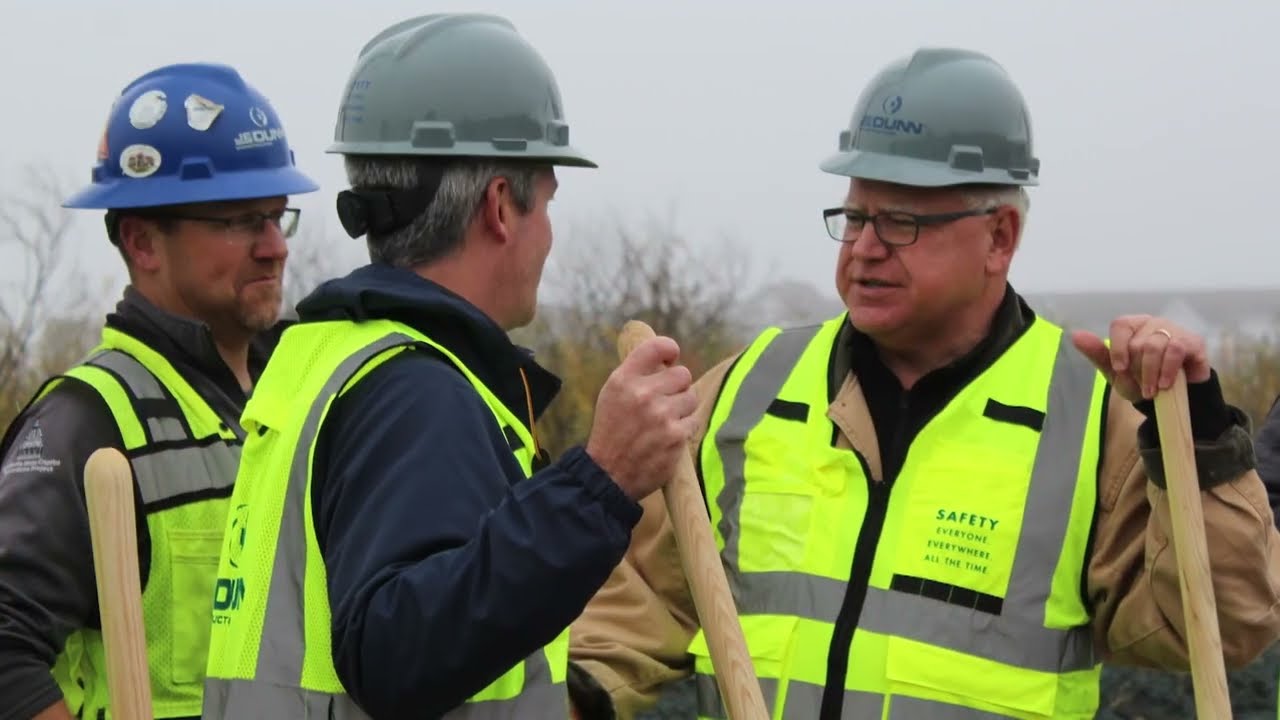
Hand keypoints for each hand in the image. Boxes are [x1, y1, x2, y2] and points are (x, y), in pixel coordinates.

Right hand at [586, 335, 697, 501]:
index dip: (669, 349)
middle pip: (682, 374)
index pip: (656, 347)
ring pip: (691, 397)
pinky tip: (668, 437)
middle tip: (667, 400)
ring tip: (665, 421)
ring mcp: (661, 415)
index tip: (672, 357)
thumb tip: (666, 361)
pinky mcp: (676, 436)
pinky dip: (684, 428)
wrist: (607, 474)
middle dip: (678, 386)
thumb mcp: (612, 395)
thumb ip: (636, 375)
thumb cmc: (611, 432)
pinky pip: (693, 421)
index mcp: (623, 380)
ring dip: (683, 408)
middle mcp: (642, 394)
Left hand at [1071, 315, 1211, 402]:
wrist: (1172, 397)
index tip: (1119, 369)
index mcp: (1133, 326)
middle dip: (1137, 369)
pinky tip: (1165, 384)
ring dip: (1150, 373)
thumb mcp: (1116, 372)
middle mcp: (1153, 323)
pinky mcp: (1193, 341)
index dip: (1118, 348)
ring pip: (1155, 346)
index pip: (1121, 325)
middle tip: (1142, 386)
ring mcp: (1174, 330)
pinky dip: (1168, 369)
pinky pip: (1176, 349)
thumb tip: (1076, 335)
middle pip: (1138, 341)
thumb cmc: (1141, 380)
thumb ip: (1097, 354)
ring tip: (1152, 391)